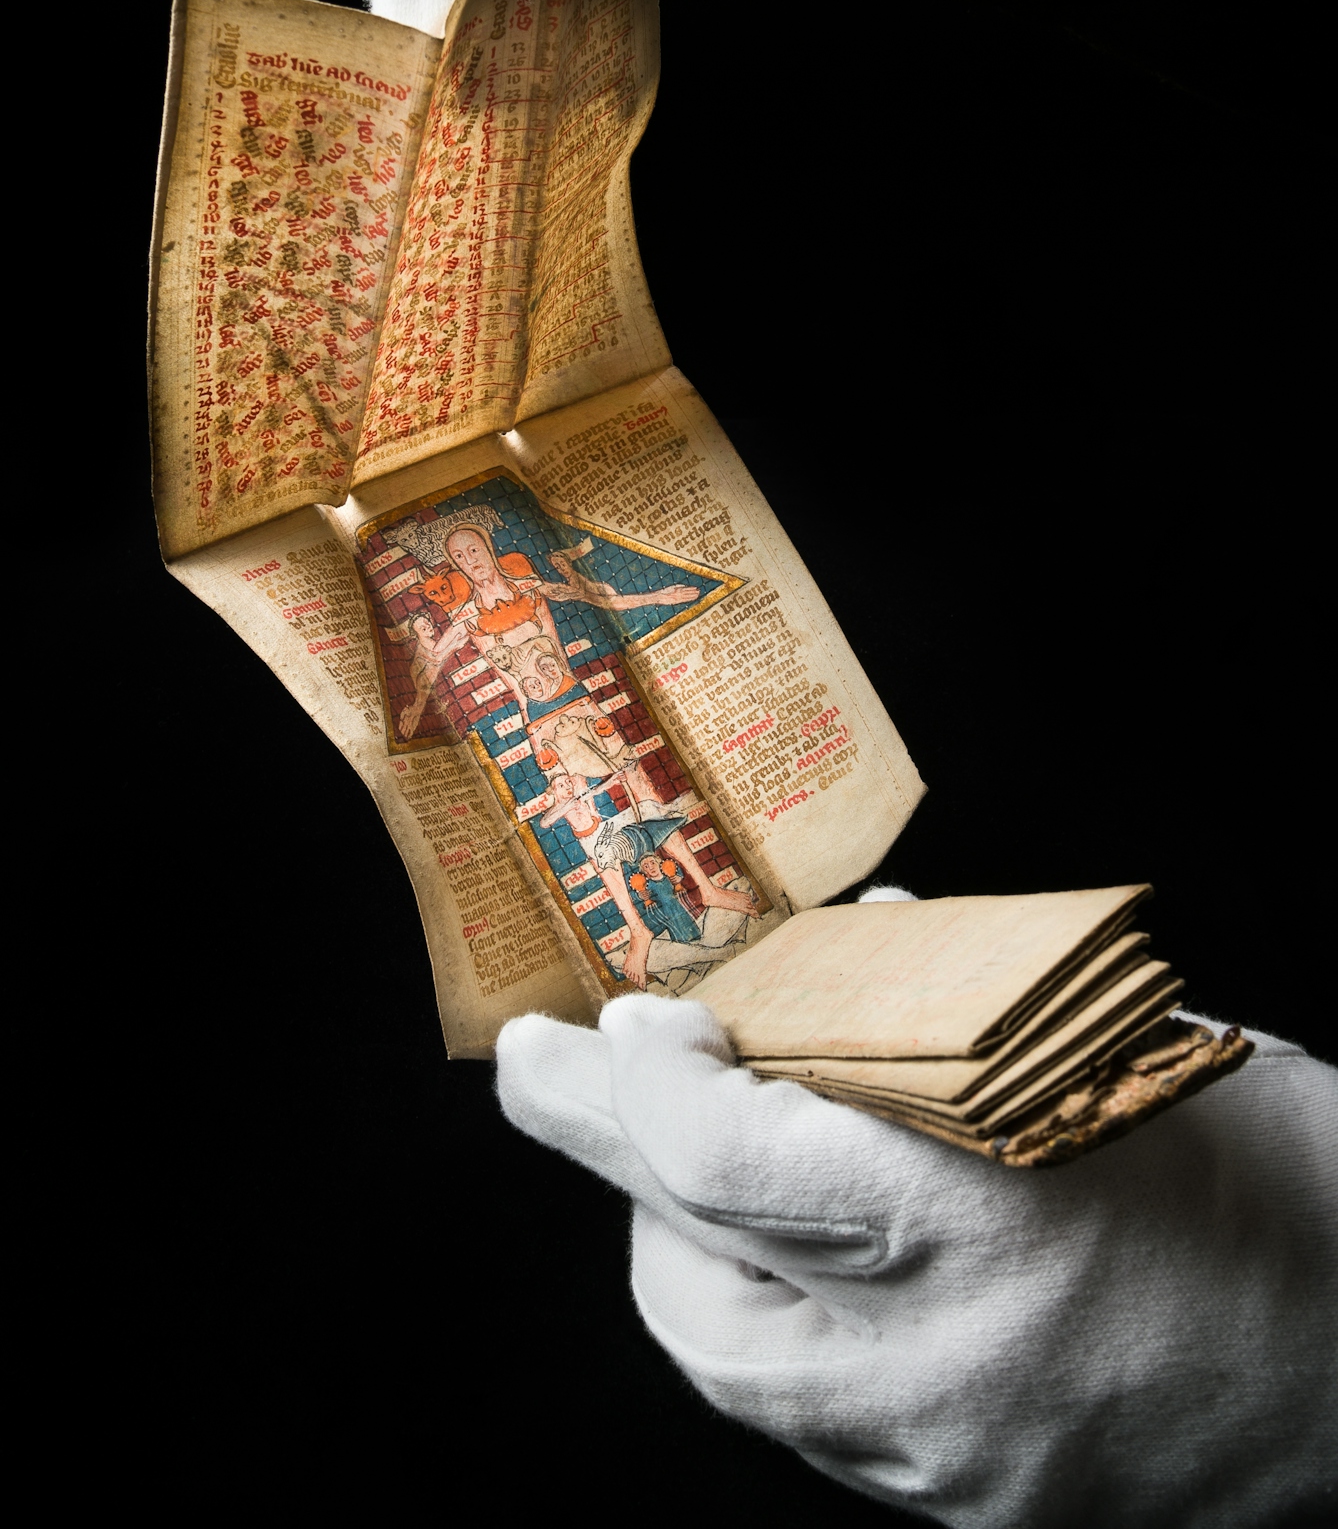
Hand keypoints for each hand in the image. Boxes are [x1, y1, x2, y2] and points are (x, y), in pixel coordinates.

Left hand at [497, 995, 1337, 1525]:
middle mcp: (953, 1368)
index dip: (647, 1084)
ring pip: (731, 1366)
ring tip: (658, 1154)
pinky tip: (761, 1249)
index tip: (625, 1019)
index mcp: (993, 1221)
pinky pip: (808, 1419)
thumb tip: (801, 964)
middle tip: (549, 1068)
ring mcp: (957, 1461)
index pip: (730, 1166)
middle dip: (605, 1151)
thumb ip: (929, 1014)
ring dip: (669, 1245)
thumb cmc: (1276, 1165)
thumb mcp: (1097, 1048)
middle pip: (698, 1269)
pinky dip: (758, 1321)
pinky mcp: (975, 1504)